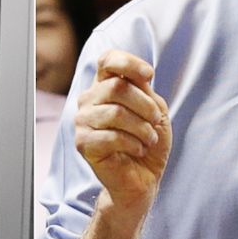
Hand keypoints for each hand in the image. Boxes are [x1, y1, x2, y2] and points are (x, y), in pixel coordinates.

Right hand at [74, 50, 171, 222]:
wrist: (143, 178)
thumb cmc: (148, 141)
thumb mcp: (153, 109)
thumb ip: (143, 90)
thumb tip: (138, 77)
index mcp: (105, 86)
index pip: (108, 60)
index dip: (128, 62)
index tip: (149, 75)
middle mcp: (89, 99)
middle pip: (117, 87)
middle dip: (144, 105)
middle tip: (155, 121)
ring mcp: (83, 121)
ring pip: (115, 113)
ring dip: (142, 128)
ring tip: (149, 139)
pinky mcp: (82, 143)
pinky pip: (111, 136)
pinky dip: (133, 144)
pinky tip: (137, 149)